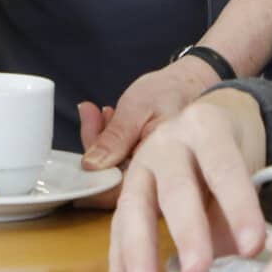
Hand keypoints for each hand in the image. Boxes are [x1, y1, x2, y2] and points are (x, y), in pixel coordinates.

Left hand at [80, 56, 224, 172]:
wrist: (193, 82)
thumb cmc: (172, 91)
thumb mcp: (138, 108)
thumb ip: (115, 137)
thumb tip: (91, 166)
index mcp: (162, 167)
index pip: (121, 190)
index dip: (94, 182)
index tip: (78, 163)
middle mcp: (161, 178)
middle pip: (115, 181)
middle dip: (95, 148)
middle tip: (91, 115)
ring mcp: (155, 173)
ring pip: (116, 170)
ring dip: (101, 141)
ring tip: (99, 112)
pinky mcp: (149, 164)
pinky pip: (122, 161)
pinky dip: (110, 140)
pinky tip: (109, 117)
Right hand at [107, 91, 269, 271]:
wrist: (208, 121)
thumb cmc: (231, 149)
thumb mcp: (245, 166)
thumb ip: (236, 212)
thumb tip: (238, 260)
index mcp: (206, 127)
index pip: (224, 169)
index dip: (238, 208)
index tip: (252, 247)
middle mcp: (169, 140)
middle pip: (176, 187)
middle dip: (187, 232)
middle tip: (197, 271)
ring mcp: (141, 162)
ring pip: (135, 206)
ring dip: (137, 251)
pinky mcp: (126, 187)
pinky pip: (118, 224)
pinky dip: (118, 261)